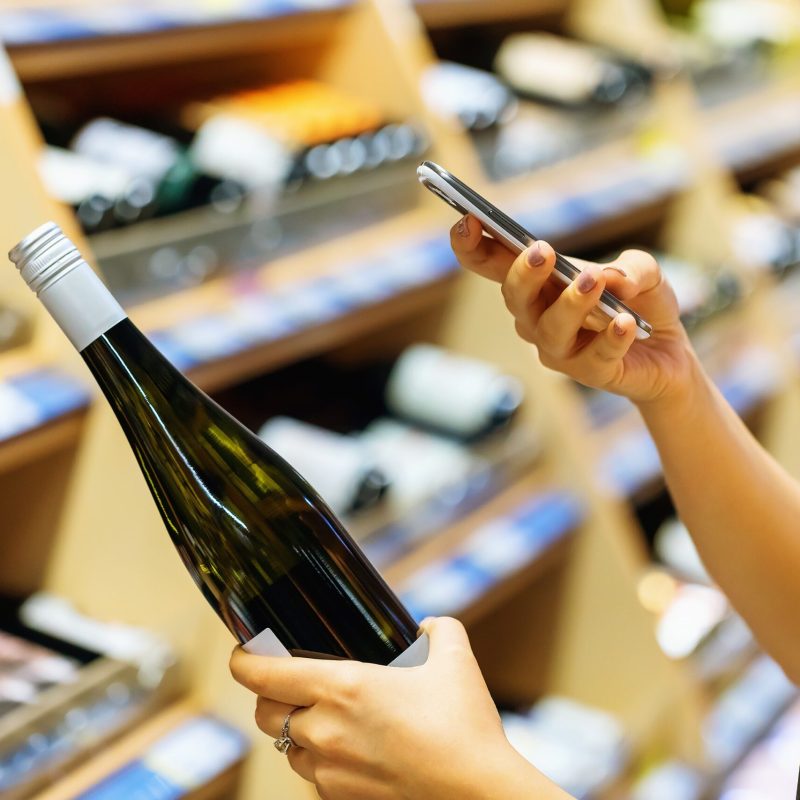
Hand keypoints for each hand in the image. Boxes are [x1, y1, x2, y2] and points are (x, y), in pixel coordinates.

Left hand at [230, 617, 568, 799]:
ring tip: (323, 716)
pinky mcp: (340, 799)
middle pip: (263, 713)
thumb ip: (438, 629)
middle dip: (268, 695)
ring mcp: (329, 771)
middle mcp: (324, 730)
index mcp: (342, 687)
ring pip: (286, 747)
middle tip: (287, 681)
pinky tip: (350, 749)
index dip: (244, 660)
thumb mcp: (455, 658)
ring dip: (294, 729)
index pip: (263, 674)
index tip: (243, 651)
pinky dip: (320, 759)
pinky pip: (313, 775)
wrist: (478, 794)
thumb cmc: (465, 726)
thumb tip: (427, 626)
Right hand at [451, 214, 699, 405]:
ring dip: (570, 304)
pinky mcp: (591, 373)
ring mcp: (560, 349)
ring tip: (594, 281)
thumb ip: (634, 266)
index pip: (491, 264)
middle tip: (542, 250)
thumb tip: (616, 280)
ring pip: (549, 330)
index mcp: (537, 283)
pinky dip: (610, 338)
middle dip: (523, 274)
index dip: (471, 246)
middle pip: (515, 297)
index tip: (468, 220)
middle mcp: (537, 318)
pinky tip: (624, 323)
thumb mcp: (645, 272)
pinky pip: (595, 357)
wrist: (669, 352)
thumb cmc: (639, 304)